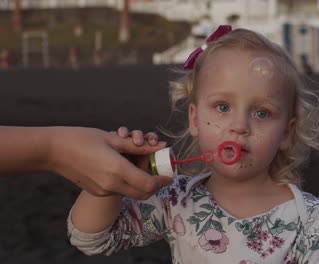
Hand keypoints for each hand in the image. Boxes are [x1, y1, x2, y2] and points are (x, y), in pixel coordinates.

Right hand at [48, 127, 172, 199]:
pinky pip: (120, 190)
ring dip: (142, 183)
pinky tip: (125, 167)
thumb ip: (138, 146)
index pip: (149, 184)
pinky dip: (129, 182)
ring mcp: (103, 190)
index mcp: (117, 170)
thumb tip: (160, 146)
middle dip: (156, 184)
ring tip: (141, 164)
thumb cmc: (82, 138)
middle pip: (144, 193)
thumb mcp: (113, 139)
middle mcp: (112, 185)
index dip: (163, 180)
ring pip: (133, 192)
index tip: (169, 173)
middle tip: (160, 171)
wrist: (53, 151)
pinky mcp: (97, 191)